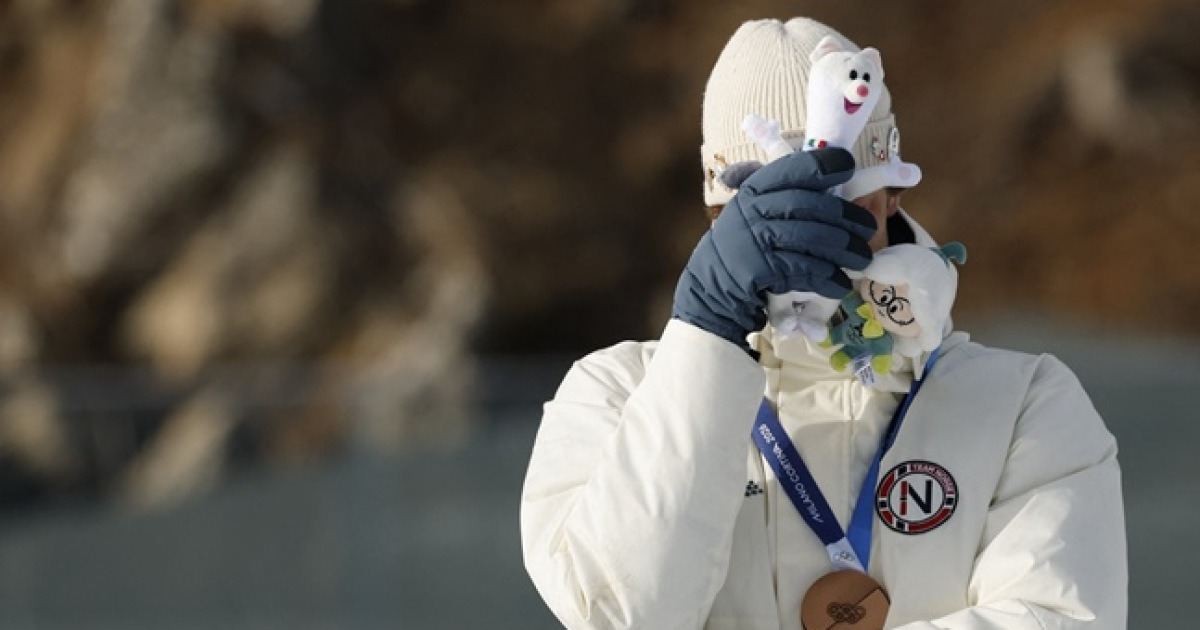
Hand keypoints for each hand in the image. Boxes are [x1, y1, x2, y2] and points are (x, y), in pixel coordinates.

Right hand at [672, 148, 876, 350]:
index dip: (825, 166)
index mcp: (756, 188)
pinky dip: (827, 277)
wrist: (713, 286)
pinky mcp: (760, 268)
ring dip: (844, 250)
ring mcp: (756, 238)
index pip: (794, 168)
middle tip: (869, 228)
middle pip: (809, 205)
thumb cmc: (746, 244)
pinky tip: (840, 283)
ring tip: (862, 259)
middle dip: (846, 216)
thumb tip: (832, 167)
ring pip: (811, 237)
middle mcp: (754, 209)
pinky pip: (803, 269)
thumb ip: (783, 192)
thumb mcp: (755, 210)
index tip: (849, 167)